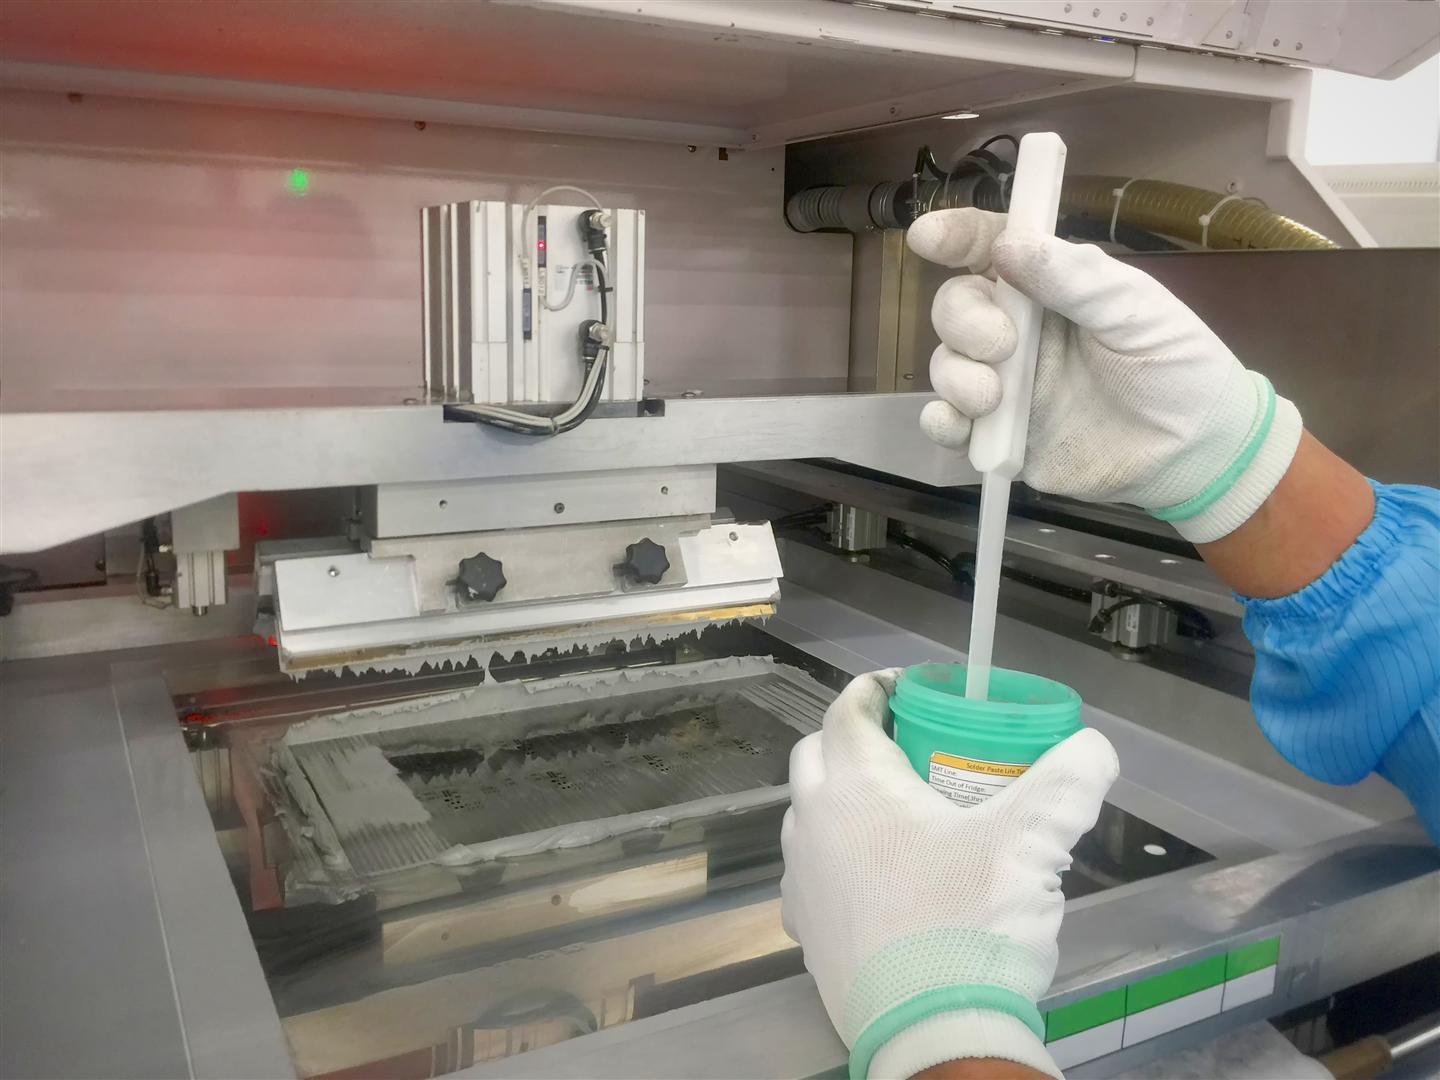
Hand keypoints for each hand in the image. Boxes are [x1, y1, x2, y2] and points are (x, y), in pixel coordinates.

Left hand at [780, 670, 1118, 1078]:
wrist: (931, 1034)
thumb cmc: (969, 925)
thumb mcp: (1032, 844)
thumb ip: (1068, 784)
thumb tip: (1092, 746)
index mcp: (856, 787)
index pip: (848, 712)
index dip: (875, 688)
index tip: (904, 685)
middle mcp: (813, 824)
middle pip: (818, 755)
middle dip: (855, 738)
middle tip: (906, 744)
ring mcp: (801, 879)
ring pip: (807, 815)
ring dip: (840, 799)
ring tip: (894, 810)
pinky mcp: (805, 931)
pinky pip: (809, 872)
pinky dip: (834, 858)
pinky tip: (875, 878)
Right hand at [907, 208, 1303, 543]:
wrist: (1195, 454)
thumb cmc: (1178, 367)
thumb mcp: (1135, 310)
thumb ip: (1074, 277)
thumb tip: (1006, 246)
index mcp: (1052, 288)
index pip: (992, 247)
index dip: (956, 236)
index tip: (927, 238)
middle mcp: (1020, 331)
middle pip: (956, 307)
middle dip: (963, 320)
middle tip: (1001, 345)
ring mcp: (1007, 386)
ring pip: (947, 365)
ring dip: (956, 375)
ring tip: (992, 397)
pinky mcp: (1001, 438)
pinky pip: (949, 425)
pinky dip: (941, 422)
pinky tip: (959, 424)